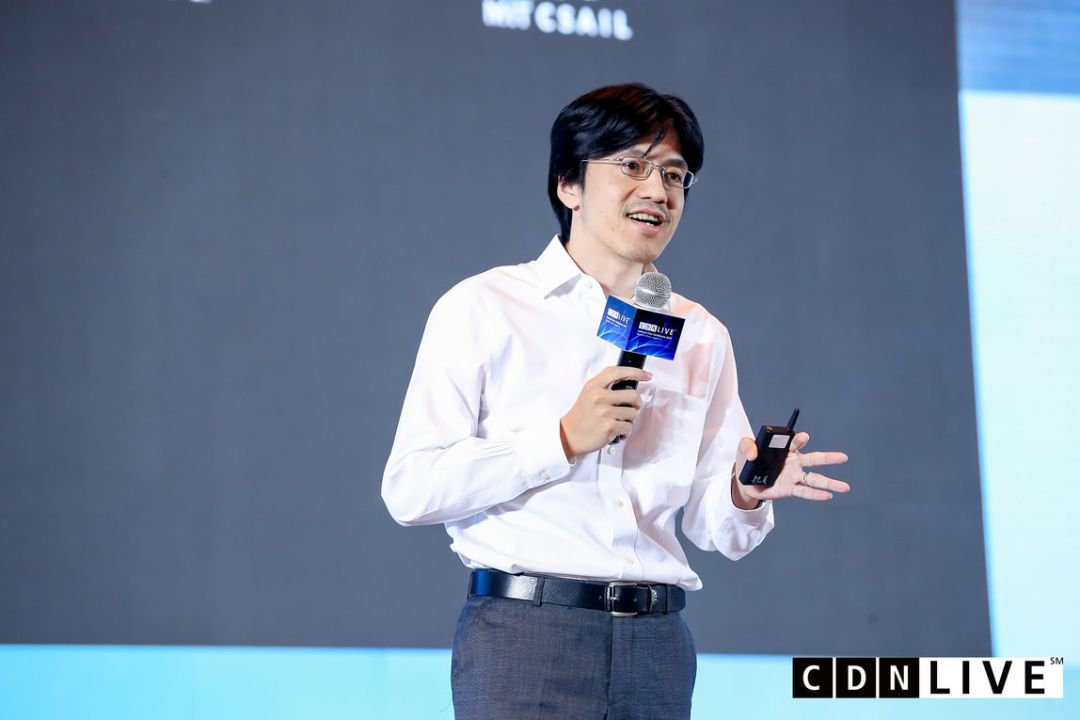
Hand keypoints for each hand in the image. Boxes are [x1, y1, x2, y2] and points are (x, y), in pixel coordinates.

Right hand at [559, 366, 651, 459]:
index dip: (636, 372)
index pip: (619, 372)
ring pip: (633, 413)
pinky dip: (626, 430)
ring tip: (620, 421)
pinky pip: (629, 426)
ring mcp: (604, 412)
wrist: (569, 435)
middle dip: (637, 403)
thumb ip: (605, 384)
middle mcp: (599, 397)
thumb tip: (628, 379)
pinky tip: (617, 430)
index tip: (646, 375)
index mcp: (594, 386)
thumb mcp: (588, 392)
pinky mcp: (609, 426)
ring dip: (630, 419)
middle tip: (633, 407)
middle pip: (633, 395)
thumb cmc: (581, 415)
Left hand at [733, 432, 848, 505]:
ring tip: (845, 487)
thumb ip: (747, 446)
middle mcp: (794, 462)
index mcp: (785, 449)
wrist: (745, 481)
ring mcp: (793, 476)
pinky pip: (804, 491)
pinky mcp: (790, 489)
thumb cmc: (748, 462)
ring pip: (814, 478)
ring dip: (829, 483)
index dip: (799, 440)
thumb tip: (754, 453)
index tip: (803, 438)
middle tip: (843, 457)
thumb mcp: (744, 449)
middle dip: (828, 458)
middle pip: (814, 459)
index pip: (795, 442)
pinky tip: (827, 496)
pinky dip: (816, 494)